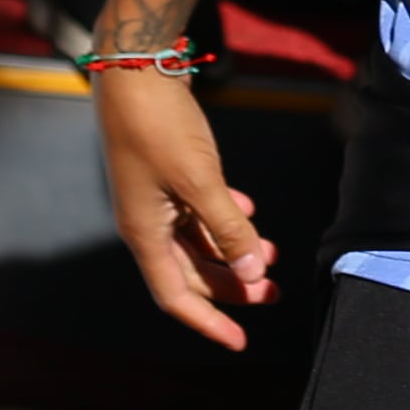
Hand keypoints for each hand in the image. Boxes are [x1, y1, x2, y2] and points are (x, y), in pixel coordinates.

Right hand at [91, 68, 276, 346]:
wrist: (135, 68)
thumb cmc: (160, 125)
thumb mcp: (200, 180)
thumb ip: (228, 229)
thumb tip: (252, 275)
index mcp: (145, 234)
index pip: (176, 297)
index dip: (209, 321)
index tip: (241, 341)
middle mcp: (146, 222)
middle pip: (191, 271)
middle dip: (233, 286)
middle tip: (274, 292)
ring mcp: (155, 197)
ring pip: (198, 240)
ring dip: (234, 251)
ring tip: (273, 255)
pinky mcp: (167, 172)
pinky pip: (197, 209)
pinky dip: (224, 216)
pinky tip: (250, 213)